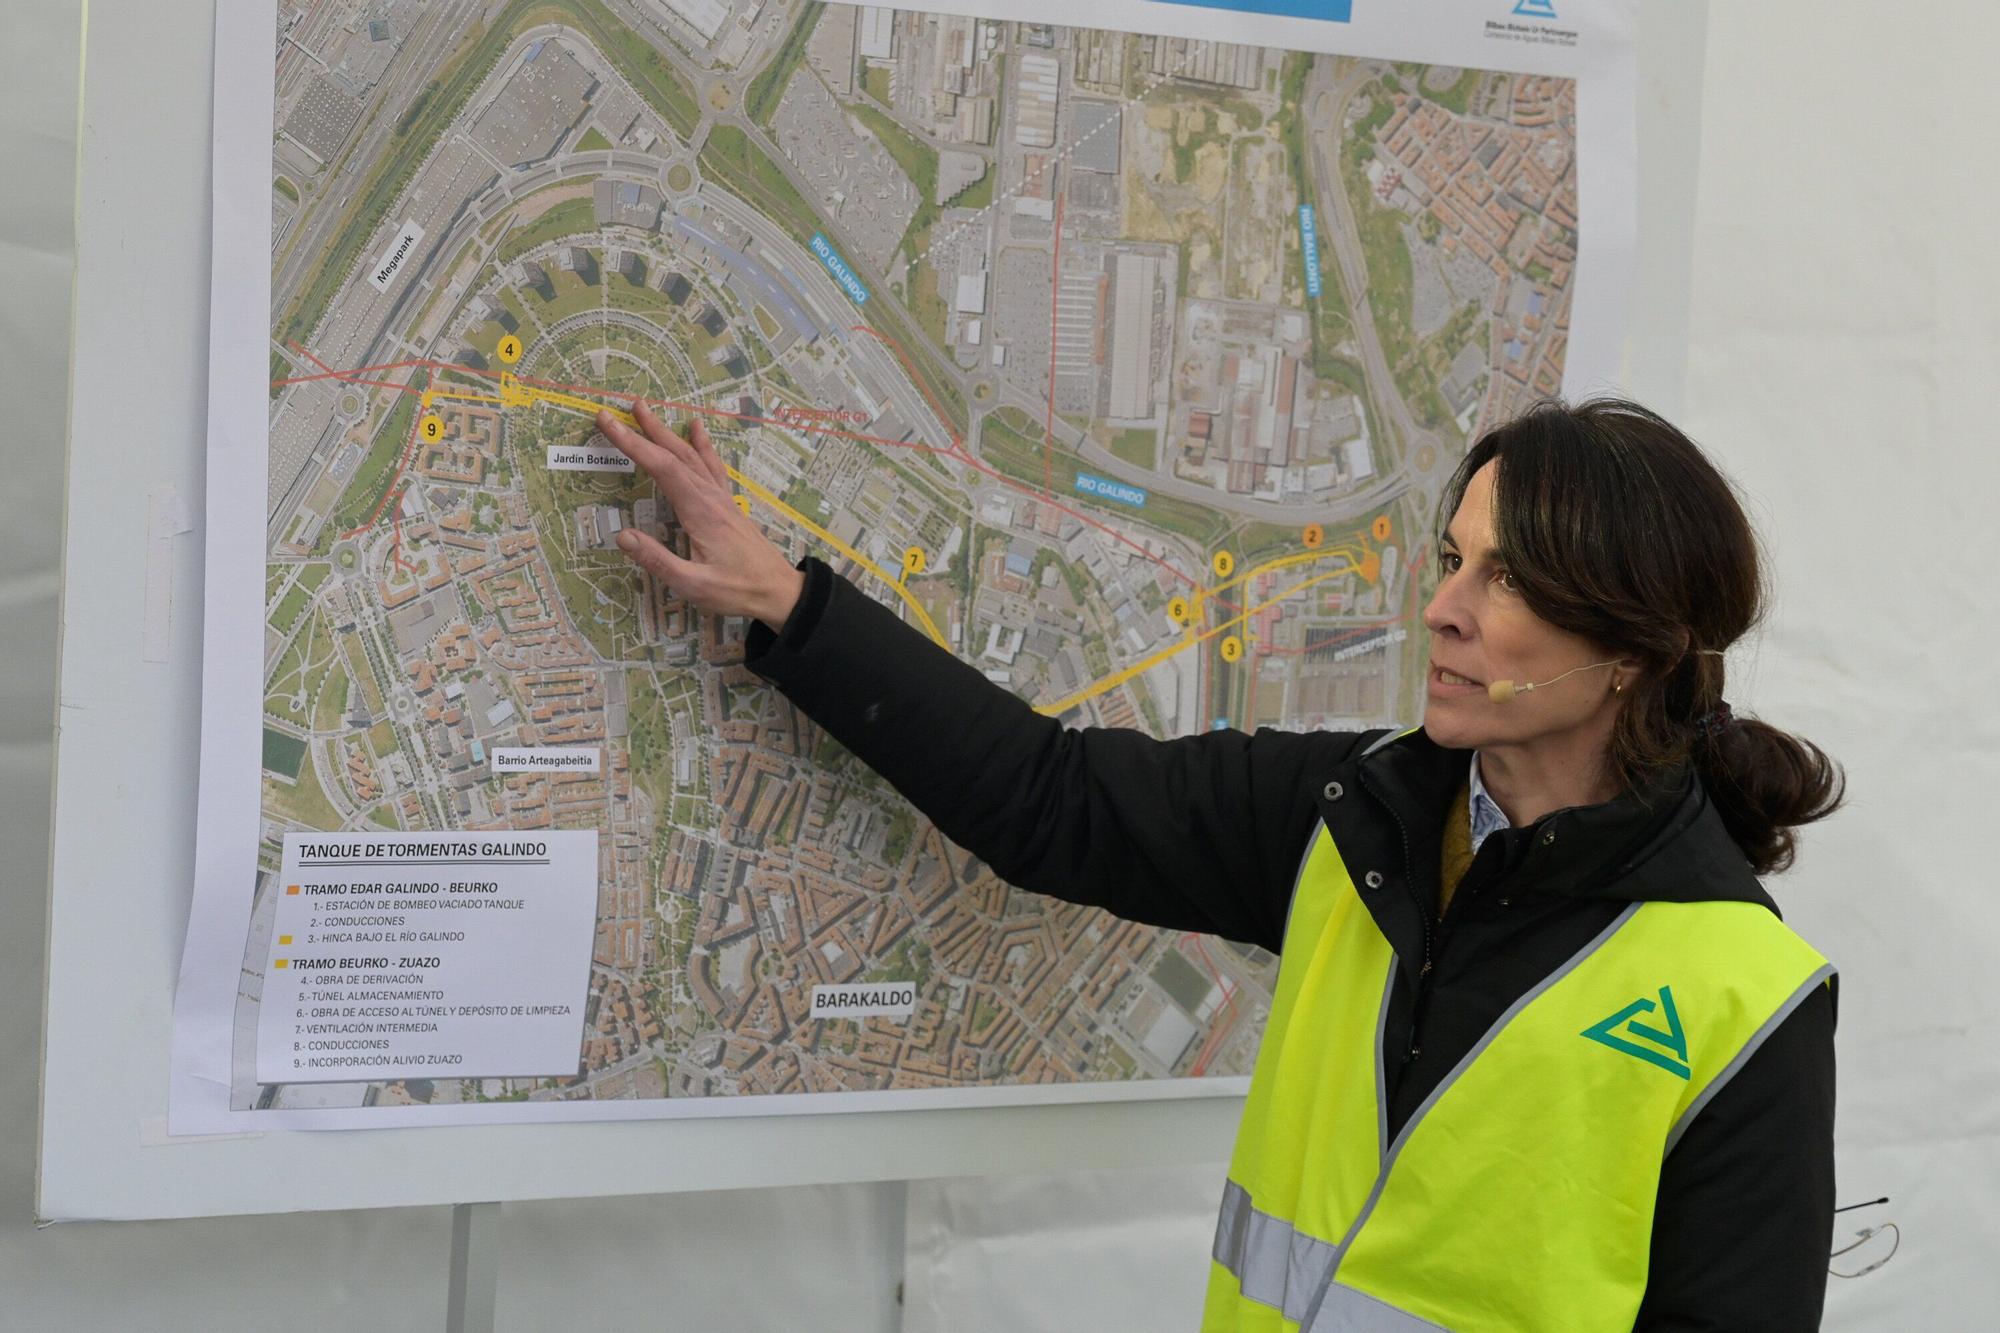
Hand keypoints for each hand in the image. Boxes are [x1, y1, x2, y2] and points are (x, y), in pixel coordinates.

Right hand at [597, 401, 805, 628]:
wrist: (780, 592)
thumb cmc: (737, 591)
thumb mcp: (693, 585)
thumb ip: (657, 560)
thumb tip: (622, 536)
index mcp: (700, 512)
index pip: (662, 468)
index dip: (633, 444)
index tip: (608, 423)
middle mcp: (711, 498)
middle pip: (676, 455)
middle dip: (646, 430)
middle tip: (621, 409)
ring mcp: (722, 499)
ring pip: (693, 456)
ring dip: (668, 432)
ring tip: (647, 411)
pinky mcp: (728, 505)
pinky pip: (712, 466)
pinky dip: (702, 444)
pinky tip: (698, 429)